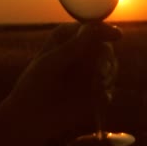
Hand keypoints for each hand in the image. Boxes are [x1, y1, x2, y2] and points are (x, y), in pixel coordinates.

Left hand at [6, 23, 121, 137]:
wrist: (30, 117)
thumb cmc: (34, 85)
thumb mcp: (51, 63)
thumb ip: (73, 46)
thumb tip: (94, 27)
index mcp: (67, 38)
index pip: (91, 28)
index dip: (105, 30)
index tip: (116, 35)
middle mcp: (81, 51)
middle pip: (105, 46)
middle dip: (106, 58)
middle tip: (100, 71)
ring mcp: (89, 70)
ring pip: (110, 66)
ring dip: (107, 76)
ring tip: (95, 87)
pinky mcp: (95, 90)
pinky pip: (108, 88)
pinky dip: (104, 94)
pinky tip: (94, 100)